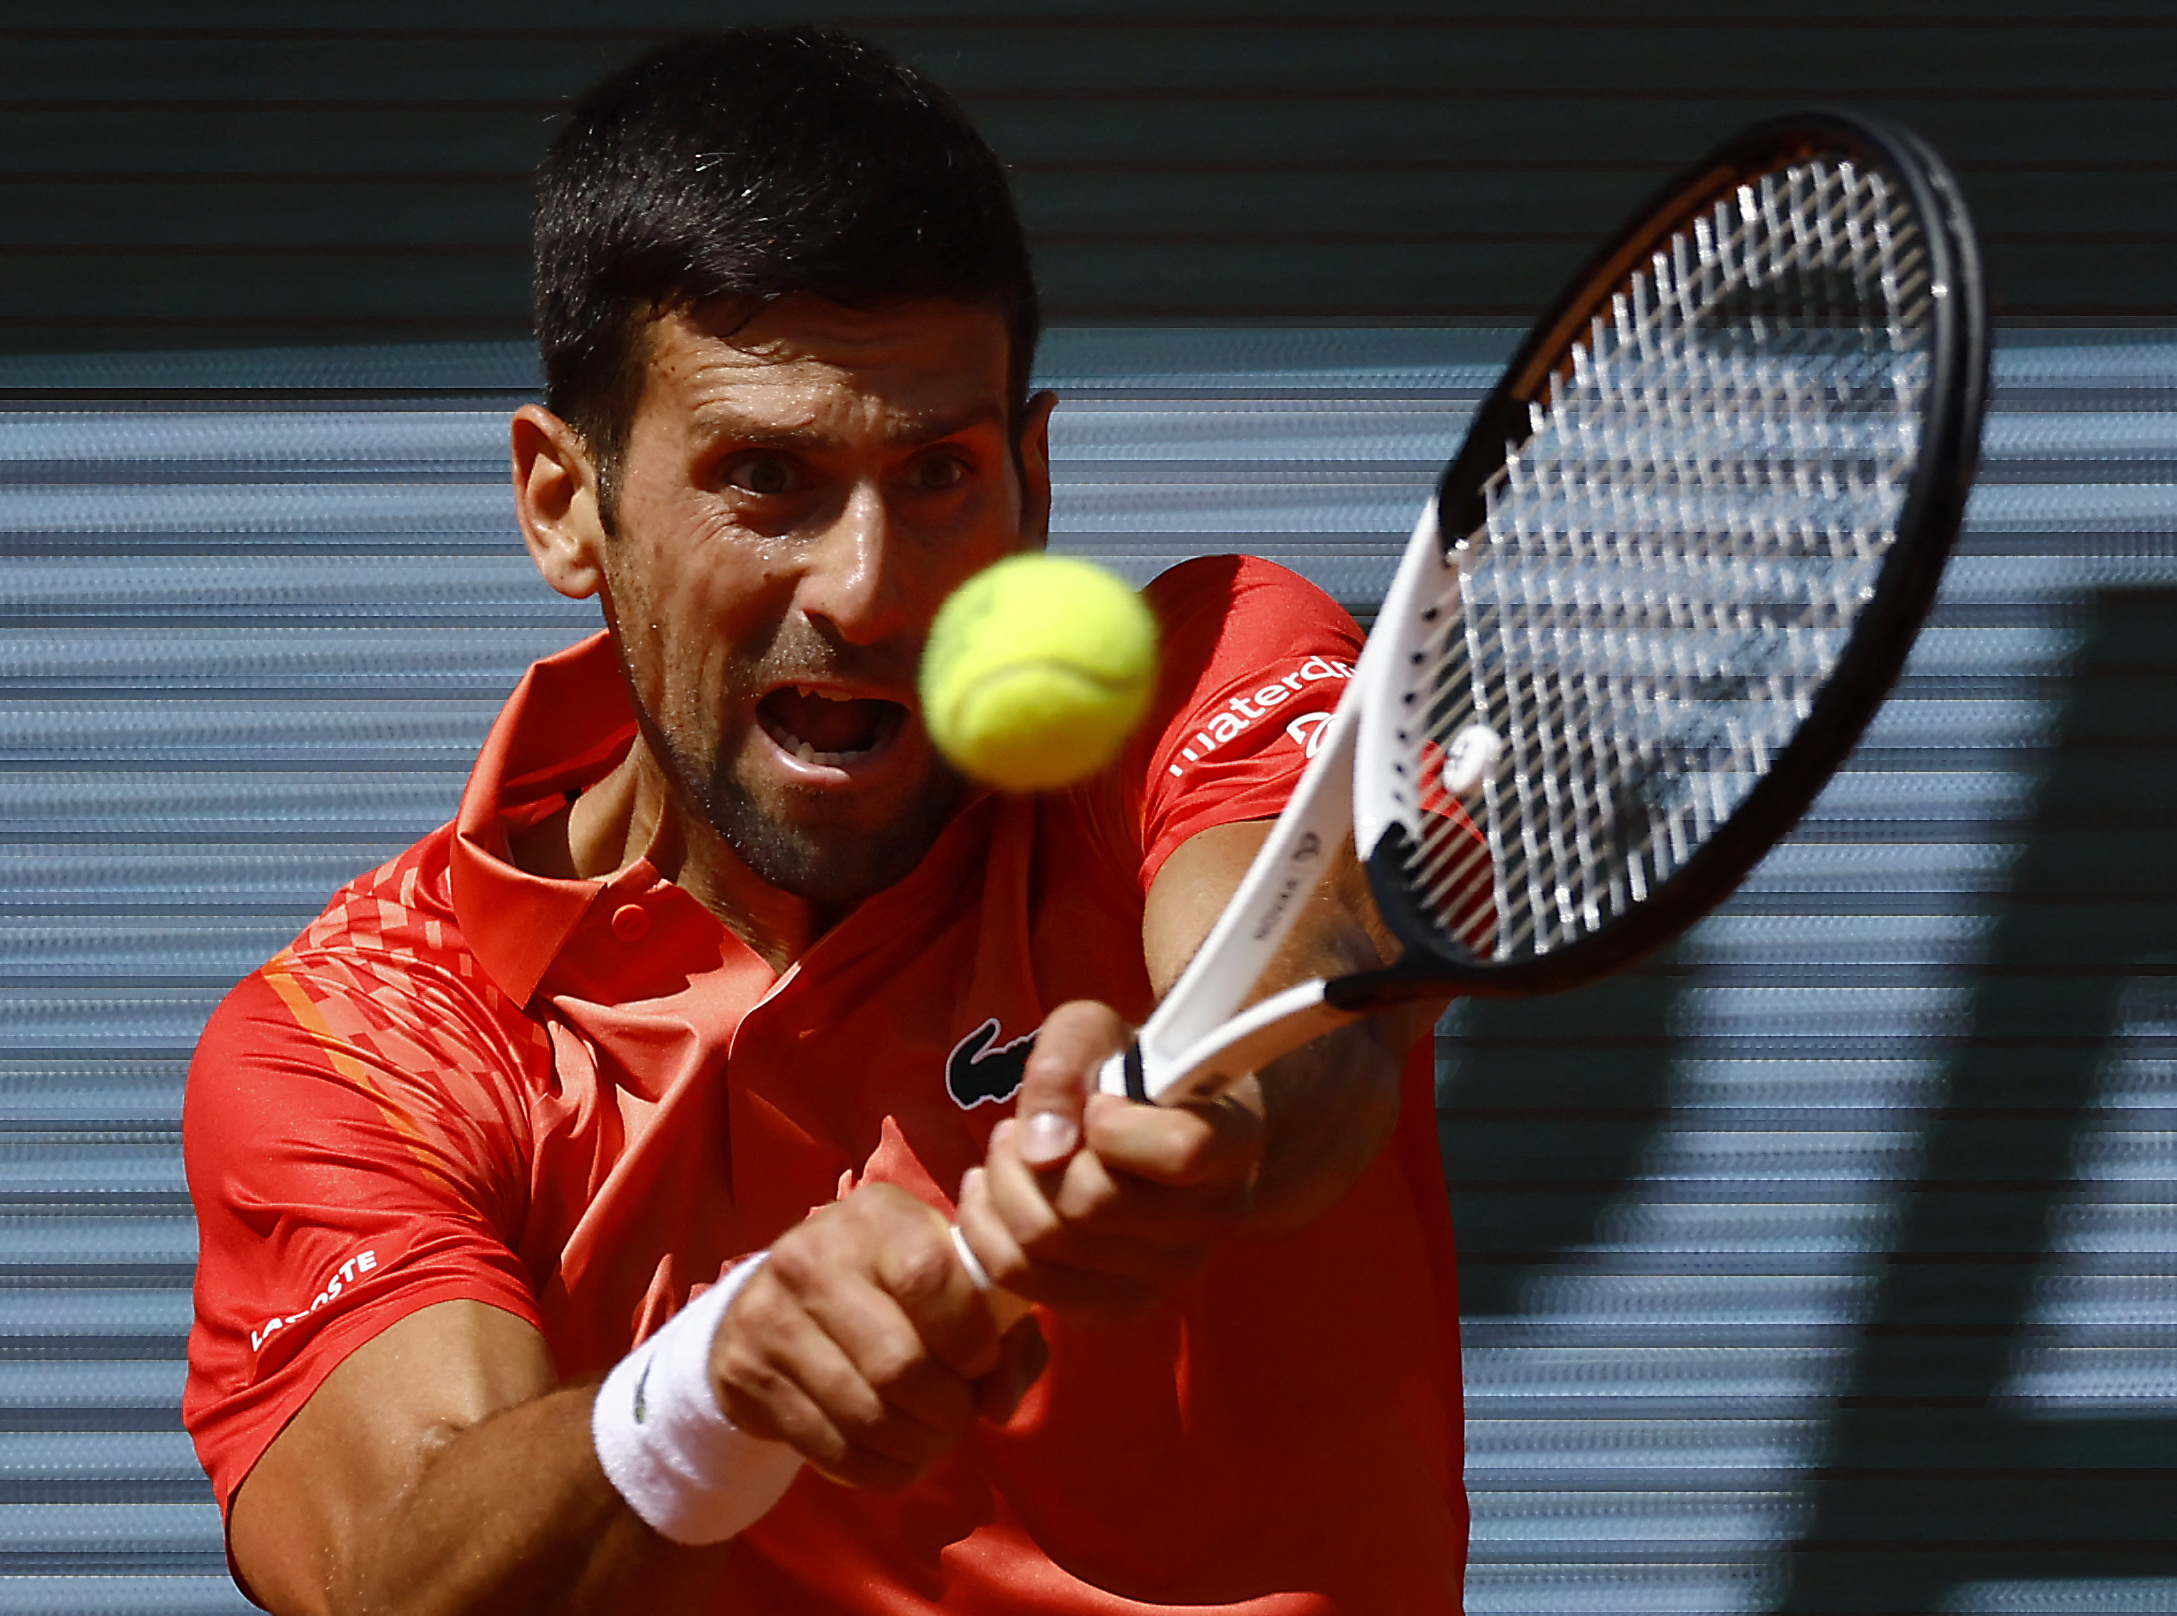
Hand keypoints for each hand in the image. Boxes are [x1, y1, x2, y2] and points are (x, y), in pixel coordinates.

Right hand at [710, 1184, 1045, 1489]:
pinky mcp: (747, 1374)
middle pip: (899, 1363)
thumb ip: (1004, 1330)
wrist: (777, 1303)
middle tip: (961, 1416)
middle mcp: (813, 1256)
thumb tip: (1000, 1401)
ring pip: (866, 1415)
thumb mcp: (950, 1280)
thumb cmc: (891, 1288)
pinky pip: (831, 1449)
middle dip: (949, 1410)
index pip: (930, 1275)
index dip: (971, 1337)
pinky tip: (894, 1454)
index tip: (984, 1365)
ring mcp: (771, 1315)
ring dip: (918, 1446)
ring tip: (932, 1439)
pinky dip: (879, 1468)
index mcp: (877, 1216)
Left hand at [952, 1000, 1264, 1321]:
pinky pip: (1024, 1283)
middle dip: (1028, 1155)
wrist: (1151, 1130)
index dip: (1116, 1127)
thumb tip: (1042, 1149)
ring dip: (1003, 1187)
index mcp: (1231, 1143)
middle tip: (1022, 1128)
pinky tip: (993, 1196)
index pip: (1179, 1153)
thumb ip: (1065, 1063)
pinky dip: (987, 1233)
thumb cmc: (1127, 1075)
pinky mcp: (1118, 1308)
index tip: (1099, 1105)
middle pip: (1089, 1204)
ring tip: (1011, 1155)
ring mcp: (1170, 1276)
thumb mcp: (1095, 1033)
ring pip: (1047, 1245)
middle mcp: (1213, 1220)